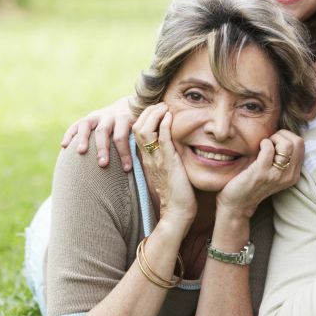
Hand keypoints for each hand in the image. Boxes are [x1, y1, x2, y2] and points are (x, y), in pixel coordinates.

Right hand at [60, 96, 135, 170]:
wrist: (129, 105)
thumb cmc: (137, 126)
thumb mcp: (141, 129)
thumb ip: (140, 141)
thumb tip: (146, 164)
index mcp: (125, 119)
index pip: (123, 136)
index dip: (124, 152)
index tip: (127, 169)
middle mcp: (110, 115)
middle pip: (103, 131)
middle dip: (102, 148)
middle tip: (102, 164)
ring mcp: (97, 116)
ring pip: (87, 125)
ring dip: (83, 139)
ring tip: (81, 152)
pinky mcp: (87, 118)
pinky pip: (75, 125)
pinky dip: (69, 134)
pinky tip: (63, 146)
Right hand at [133, 103, 196, 233]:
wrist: (177, 211)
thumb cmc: (177, 191)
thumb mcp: (168, 169)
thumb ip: (167, 155)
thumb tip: (174, 142)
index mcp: (146, 158)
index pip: (138, 131)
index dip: (145, 116)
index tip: (158, 109)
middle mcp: (147, 157)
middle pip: (137, 127)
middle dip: (148, 111)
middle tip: (161, 104)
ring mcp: (156, 159)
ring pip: (144, 130)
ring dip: (154, 115)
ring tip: (165, 108)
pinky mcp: (167, 162)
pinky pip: (161, 139)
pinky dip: (164, 125)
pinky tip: (170, 117)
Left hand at [216, 129, 303, 219]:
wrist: (237, 204)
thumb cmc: (252, 183)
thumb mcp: (273, 172)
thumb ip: (281, 157)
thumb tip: (280, 133)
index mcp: (293, 174)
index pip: (301, 144)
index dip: (286, 136)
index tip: (274, 142)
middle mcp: (289, 175)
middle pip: (298, 142)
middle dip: (281, 135)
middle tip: (269, 142)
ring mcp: (277, 175)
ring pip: (287, 145)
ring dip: (273, 139)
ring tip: (264, 145)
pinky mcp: (262, 173)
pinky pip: (269, 149)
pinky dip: (263, 143)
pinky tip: (257, 149)